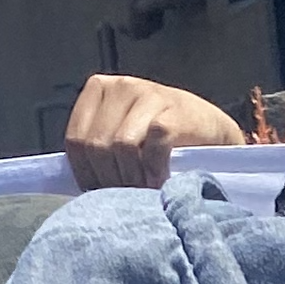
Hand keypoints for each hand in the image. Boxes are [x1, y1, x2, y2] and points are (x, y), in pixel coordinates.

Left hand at [64, 74, 246, 188]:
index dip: (87, 175)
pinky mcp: (173, 111)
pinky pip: (152, 148)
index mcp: (98, 90)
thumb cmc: (163, 140)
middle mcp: (120, 86)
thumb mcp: (123, 133)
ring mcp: (147, 94)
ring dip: (133, 179)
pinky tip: (161, 182)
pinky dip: (155, 173)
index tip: (103, 195)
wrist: (211, 131)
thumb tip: (73, 183)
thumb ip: (98, 147)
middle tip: (129, 197)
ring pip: (120, 147)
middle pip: (96, 146)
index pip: (75, 140)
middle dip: (111, 180)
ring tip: (145, 190)